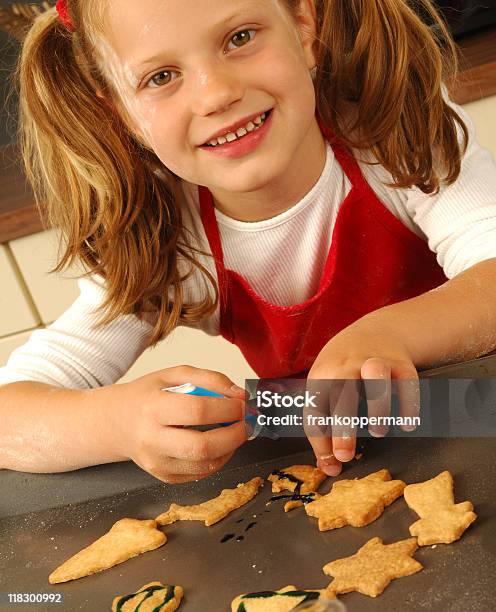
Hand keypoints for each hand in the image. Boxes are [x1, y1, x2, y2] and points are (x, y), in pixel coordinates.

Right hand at [105, 366, 246, 482]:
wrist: (115, 422)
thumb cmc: (145, 396)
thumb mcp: (172, 374)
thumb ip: (208, 379)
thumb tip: (239, 394)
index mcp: (152, 408)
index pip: (197, 411)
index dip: (228, 408)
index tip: (243, 404)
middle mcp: (151, 440)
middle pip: (202, 446)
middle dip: (234, 435)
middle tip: (246, 422)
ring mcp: (156, 463)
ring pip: (205, 465)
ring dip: (230, 448)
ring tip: (235, 431)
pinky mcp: (164, 477)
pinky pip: (200, 474)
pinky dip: (218, 459)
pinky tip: (219, 444)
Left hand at [305, 315, 419, 476]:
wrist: (377, 331)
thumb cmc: (345, 370)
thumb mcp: (326, 387)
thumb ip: (326, 426)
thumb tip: (329, 467)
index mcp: (323, 375)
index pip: (316, 407)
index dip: (321, 437)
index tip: (332, 463)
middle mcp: (347, 365)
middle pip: (342, 391)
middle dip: (342, 424)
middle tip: (345, 454)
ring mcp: (375, 361)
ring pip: (375, 377)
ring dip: (376, 406)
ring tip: (377, 432)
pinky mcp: (401, 364)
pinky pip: (407, 382)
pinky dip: (408, 404)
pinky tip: (406, 424)